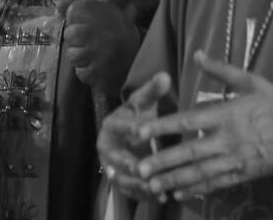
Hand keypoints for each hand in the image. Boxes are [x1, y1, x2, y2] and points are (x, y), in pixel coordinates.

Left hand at [62, 0, 139, 98]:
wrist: (142, 59)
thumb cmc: (121, 34)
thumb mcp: (104, 14)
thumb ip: (78, 9)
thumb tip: (58, 4)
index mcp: (100, 11)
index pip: (73, 12)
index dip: (78, 20)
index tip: (87, 24)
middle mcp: (95, 30)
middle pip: (70, 34)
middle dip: (77, 40)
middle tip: (92, 42)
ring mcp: (95, 52)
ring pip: (73, 55)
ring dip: (81, 57)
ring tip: (97, 56)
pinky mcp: (95, 73)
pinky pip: (80, 72)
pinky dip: (87, 72)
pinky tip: (99, 67)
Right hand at [97, 71, 173, 201]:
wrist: (126, 136)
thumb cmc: (136, 117)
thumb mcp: (143, 103)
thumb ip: (153, 90)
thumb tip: (165, 75)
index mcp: (111, 125)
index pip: (119, 126)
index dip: (130, 129)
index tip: (142, 133)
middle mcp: (107, 148)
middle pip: (118, 158)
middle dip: (133, 165)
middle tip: (147, 171)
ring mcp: (111, 167)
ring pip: (124, 178)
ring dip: (140, 185)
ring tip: (159, 188)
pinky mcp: (119, 182)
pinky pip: (130, 192)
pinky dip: (145, 195)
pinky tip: (163, 196)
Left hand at [133, 51, 272, 202]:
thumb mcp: (250, 81)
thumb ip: (220, 70)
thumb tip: (197, 54)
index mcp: (226, 114)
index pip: (187, 120)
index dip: (163, 126)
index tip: (140, 131)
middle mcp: (227, 139)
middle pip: (189, 152)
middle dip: (163, 161)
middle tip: (139, 168)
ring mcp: (235, 159)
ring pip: (199, 172)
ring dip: (174, 179)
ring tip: (152, 185)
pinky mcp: (244, 174)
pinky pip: (216, 183)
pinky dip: (197, 189)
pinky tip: (179, 192)